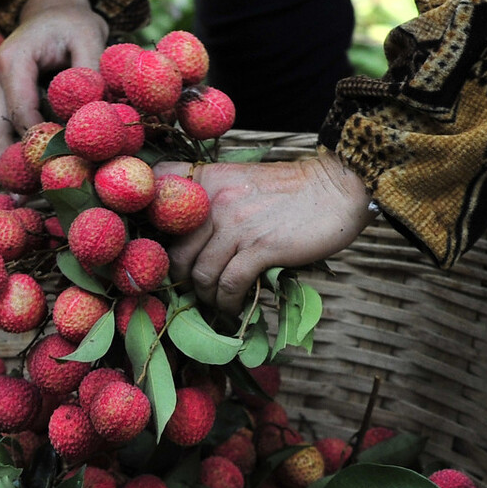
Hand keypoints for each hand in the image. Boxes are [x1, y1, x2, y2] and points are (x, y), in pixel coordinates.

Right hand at [0, 0, 107, 185]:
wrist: (53, 11)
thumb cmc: (72, 27)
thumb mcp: (88, 39)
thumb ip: (90, 74)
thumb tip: (95, 113)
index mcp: (14, 60)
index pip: (23, 112)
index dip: (40, 142)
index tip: (61, 168)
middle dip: (15, 165)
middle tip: (35, 196)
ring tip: (11, 199)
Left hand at [160, 154, 375, 313]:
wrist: (336, 187)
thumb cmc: (289, 190)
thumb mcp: (239, 180)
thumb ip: (210, 202)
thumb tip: (187, 243)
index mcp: (205, 181)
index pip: (157, 201)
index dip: (150, 236)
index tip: (161, 258)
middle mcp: (214, 201)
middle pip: (175, 255)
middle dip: (182, 282)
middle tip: (196, 292)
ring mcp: (236, 225)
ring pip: (200, 275)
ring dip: (207, 298)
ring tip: (219, 303)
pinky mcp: (260, 248)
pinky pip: (229, 285)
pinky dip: (228, 303)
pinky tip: (235, 307)